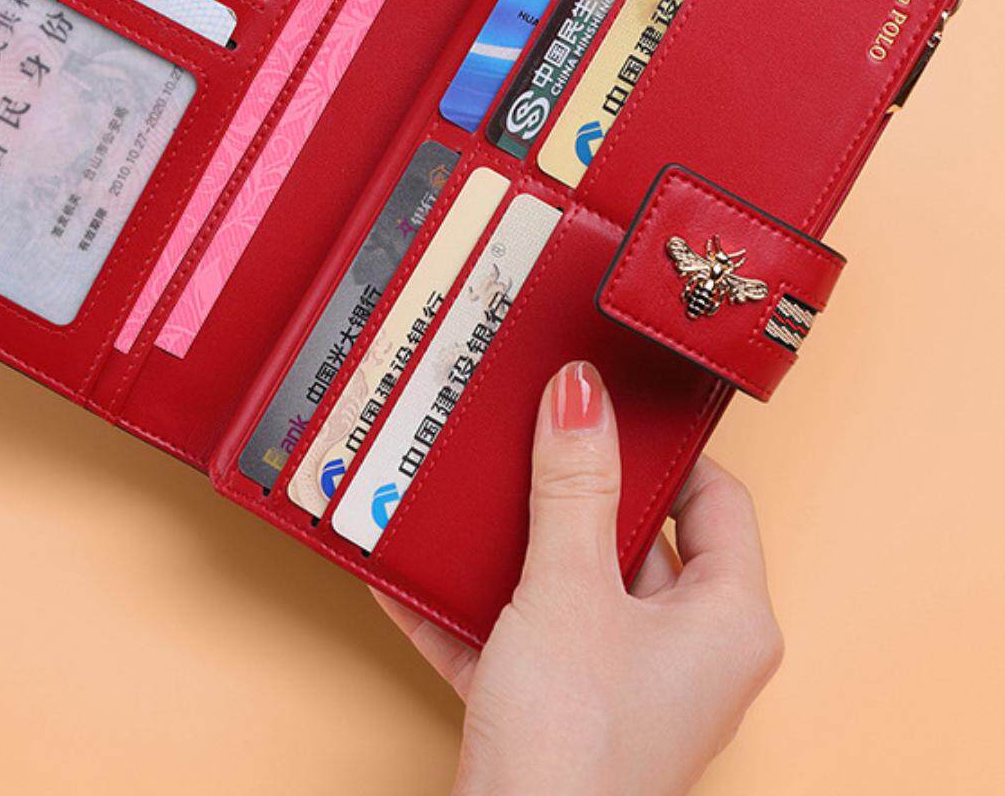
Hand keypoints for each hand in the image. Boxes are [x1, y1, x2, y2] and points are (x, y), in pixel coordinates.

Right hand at [374, 362, 782, 795]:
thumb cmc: (579, 749)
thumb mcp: (570, 588)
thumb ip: (574, 485)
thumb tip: (583, 393)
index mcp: (726, 621)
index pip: (716, 500)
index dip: (664, 446)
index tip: (611, 403)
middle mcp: (684, 651)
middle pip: (632, 536)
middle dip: (569, 489)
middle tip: (529, 431)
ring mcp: (621, 681)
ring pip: (568, 581)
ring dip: (511, 541)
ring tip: (469, 489)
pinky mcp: (561, 706)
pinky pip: (516, 630)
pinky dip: (469, 602)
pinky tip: (415, 565)